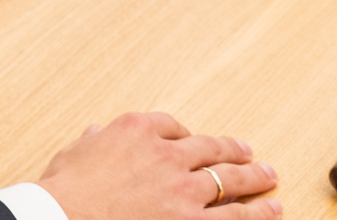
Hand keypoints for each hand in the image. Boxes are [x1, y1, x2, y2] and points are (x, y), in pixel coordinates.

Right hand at [37, 112, 279, 219]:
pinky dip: (256, 216)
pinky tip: (272, 212)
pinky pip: (233, 218)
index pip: (171, 125)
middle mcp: (167, 155)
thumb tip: (96, 134)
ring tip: (271, 178)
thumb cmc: (65, 190)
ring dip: (255, 179)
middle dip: (234, 151)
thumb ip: (93, 142)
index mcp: (137, 130)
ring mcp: (184, 191)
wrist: (66, 218)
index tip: (194, 139)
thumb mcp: (73, 154)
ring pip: (230, 181)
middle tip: (251, 153)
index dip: (186, 134)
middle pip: (211, 148)